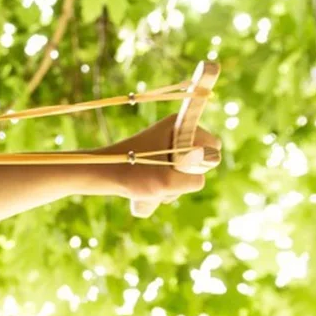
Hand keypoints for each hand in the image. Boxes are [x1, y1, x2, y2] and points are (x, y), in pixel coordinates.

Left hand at [95, 114, 221, 203]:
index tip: (180, 167)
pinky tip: (150, 190)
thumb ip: (194, 180)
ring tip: (152, 186)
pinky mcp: (159, 161)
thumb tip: (200, 177)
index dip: (202, 162)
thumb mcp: (167, 182)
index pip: (213, 145)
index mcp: (180, 124)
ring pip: (187, 174)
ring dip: (174, 186)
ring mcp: (168, 148)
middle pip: (201, 162)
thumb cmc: (132, 175)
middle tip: (164, 179)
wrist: (102, 175)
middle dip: (186, 177)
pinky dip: (166, 188)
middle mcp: (176, 133)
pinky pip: (174, 178)